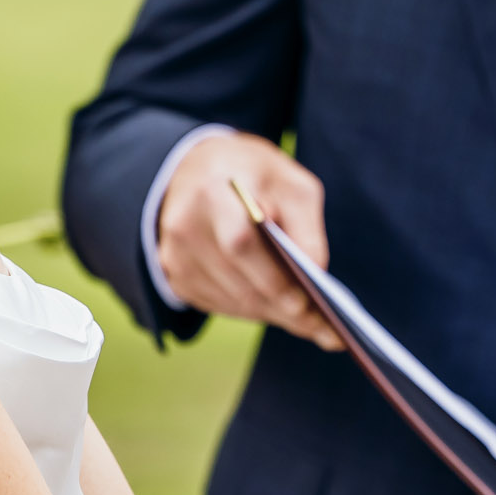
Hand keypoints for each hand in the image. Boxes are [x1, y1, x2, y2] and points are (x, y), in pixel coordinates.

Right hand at [155, 130, 342, 349]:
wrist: (200, 169)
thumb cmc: (254, 175)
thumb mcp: (291, 184)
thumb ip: (306, 227)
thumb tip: (317, 276)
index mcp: (212, 190)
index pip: (241, 243)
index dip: (274, 278)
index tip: (308, 304)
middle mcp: (184, 226)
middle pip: (239, 282)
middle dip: (283, 307)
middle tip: (322, 325)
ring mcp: (173, 254)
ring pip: (231, 301)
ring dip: (272, 313)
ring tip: (309, 320)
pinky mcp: (174, 275)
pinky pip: (220, 305)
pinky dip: (252, 310)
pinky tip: (277, 308)